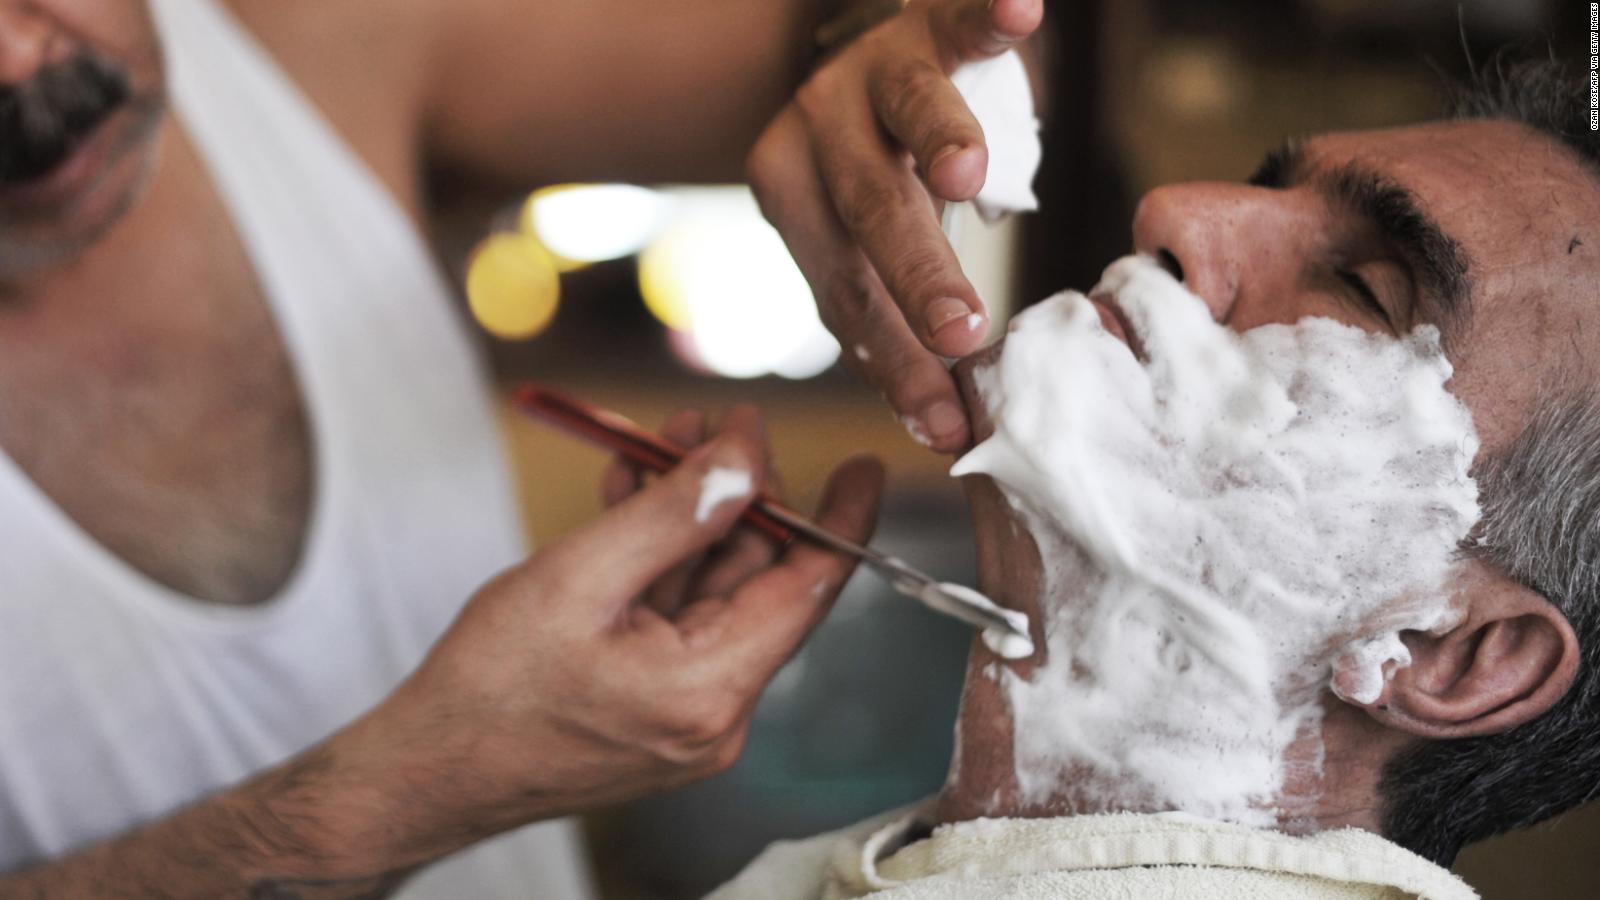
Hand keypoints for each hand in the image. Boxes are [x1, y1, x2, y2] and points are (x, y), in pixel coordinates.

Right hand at [339, 405, 883, 865]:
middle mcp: (715, 711)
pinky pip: (677, 615)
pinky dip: (661, 557)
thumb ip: (674, 515)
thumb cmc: (487, 690)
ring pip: (712, 591)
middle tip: (719, 423)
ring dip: (695, 515)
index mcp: (710, 690)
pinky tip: (637, 496)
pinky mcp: (656, 705)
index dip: (841, 518)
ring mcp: (686, 712)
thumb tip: (745, 460)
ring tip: (670, 440)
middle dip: (740, 494)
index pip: (808, 590)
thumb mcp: (578, 578)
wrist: (423, 773)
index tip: (863, 463)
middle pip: (758, 582)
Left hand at [747, 0, 1043, 452]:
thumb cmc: (872, 174)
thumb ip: (886, 315)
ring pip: (904, 113)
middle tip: (962, 336)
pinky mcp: (924, 25)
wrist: (857, 53)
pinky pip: (955, 21)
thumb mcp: (856, 242)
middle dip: (916, 279)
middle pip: (867, 214)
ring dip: (938, 144)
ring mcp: (870, 73)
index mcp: (795, 200)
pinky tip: (1019, 11)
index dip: (894, 363)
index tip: (943, 426)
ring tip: (971, 179)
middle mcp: (819, 134)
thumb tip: (943, 427)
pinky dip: (985, 19)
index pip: (844, 293)